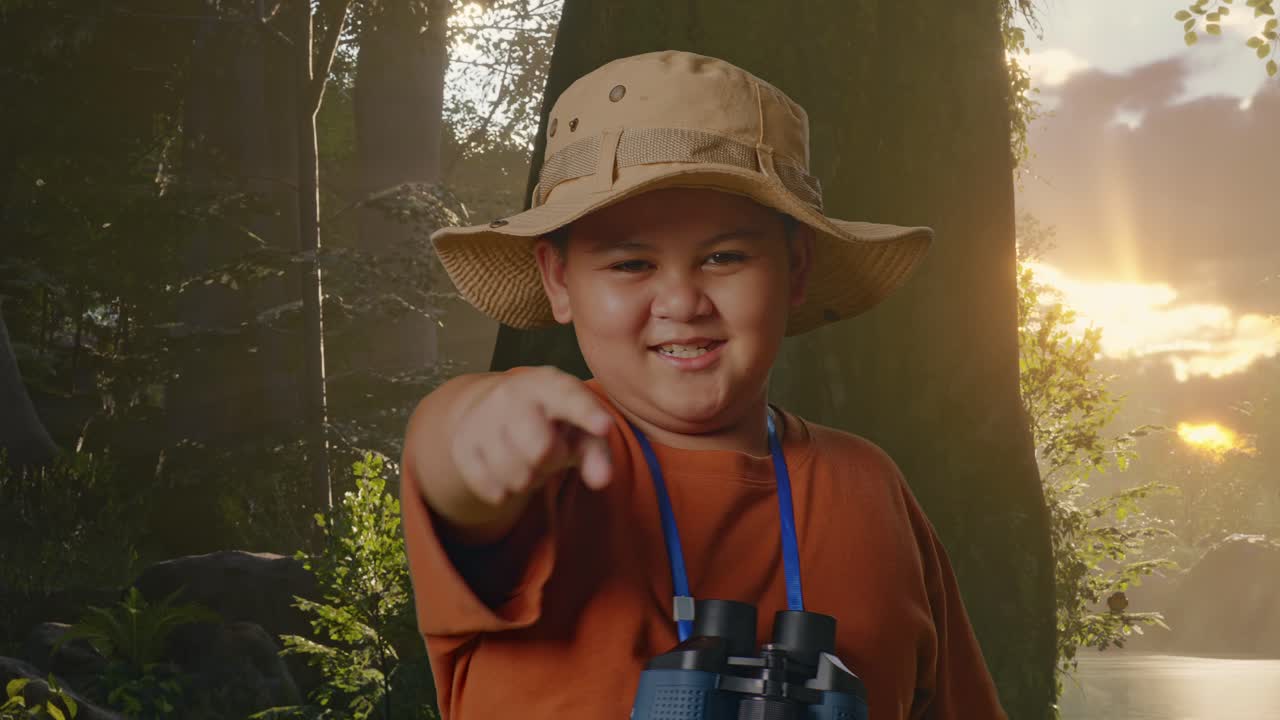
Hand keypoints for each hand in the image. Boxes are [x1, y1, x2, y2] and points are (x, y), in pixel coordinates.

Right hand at [450, 366, 613, 504]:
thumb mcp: (580, 430)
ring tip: (529, 460)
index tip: (604, 427)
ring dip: (529, 479)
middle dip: (552, 460)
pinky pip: (491, 488)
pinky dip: (505, 491)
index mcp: (549, 384)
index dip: (586, 413)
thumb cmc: (554, 421)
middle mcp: (511, 395)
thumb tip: (601, 480)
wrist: (498, 411)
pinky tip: (507, 471)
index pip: (569, 398)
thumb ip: (597, 453)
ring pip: (515, 475)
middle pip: (540, 449)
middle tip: (550, 451)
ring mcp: (482, 419)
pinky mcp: (461, 445)